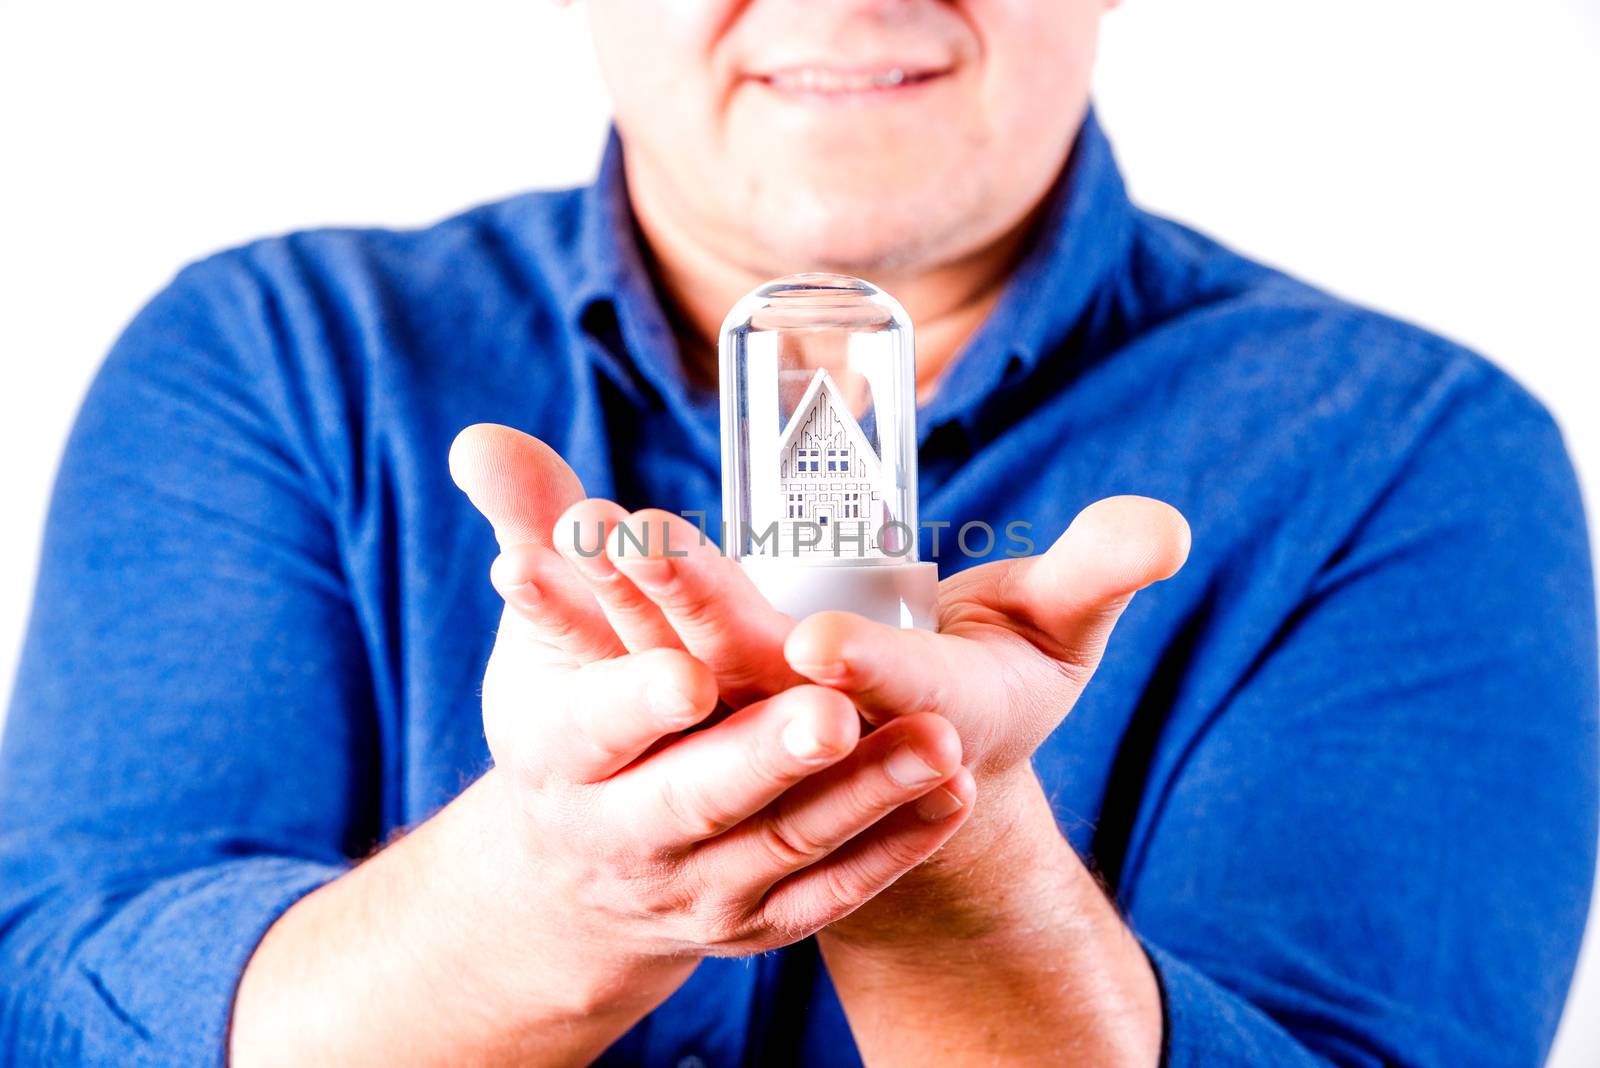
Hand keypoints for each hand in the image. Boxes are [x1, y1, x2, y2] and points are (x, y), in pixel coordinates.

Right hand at [449, 424, 974, 1011]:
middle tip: (832, 712)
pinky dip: (895, 849)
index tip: (688, 675)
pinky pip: (832, 892)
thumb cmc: (569, 715)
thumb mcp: (541, 627)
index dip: (635, 702)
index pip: (591, 728)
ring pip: (782, 847)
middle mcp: (622, 836)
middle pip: (695, 801)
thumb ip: (530, 526)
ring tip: (939, 739)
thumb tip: (483, 434)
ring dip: (863, 796)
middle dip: (763, 758)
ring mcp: (696, 890)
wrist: (580, 873)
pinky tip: (954, 792)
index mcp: (560, 756)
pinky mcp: (759, 922)